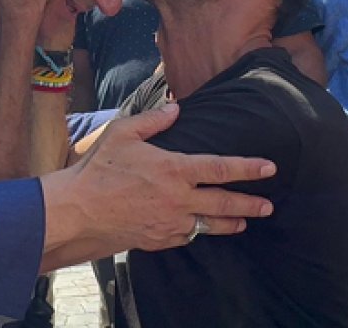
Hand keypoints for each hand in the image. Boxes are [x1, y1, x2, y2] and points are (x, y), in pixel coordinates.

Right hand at [47, 104, 275, 253]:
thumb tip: (175, 108)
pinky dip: (198, 232)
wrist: (78, 212)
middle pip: (225, 203)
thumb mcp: (123, 133)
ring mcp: (171, 223)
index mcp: (174, 169)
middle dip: (250, 204)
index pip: (221, 168)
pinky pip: (188, 236)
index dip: (248, 168)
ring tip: (245, 222)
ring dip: (231, 223)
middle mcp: (179, 199)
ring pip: (211, 225)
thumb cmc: (99, 169)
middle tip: (268, 206)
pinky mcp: (160, 240)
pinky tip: (202, 229)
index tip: (269, 168)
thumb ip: (153, 120)